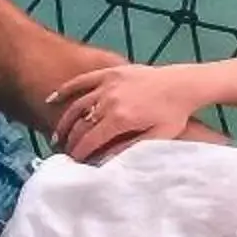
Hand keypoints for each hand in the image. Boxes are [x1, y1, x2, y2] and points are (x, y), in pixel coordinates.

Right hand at [48, 63, 203, 161]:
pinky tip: (52, 100)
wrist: (183, 84)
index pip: (89, 141)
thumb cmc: (174, 115)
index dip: (78, 154)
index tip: (73, 163)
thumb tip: (104, 162)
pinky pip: (82, 81)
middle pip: (80, 125)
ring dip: (65, 122)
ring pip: (77, 106)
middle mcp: (109, 100)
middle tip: (64, 154)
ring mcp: (107, 84)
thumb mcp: (156, 138)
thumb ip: (129, 149)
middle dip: (70, 142)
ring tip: (57, 136)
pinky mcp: (109, 73)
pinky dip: (66, 90)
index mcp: (120, 119)